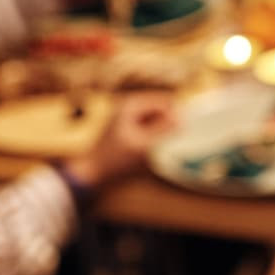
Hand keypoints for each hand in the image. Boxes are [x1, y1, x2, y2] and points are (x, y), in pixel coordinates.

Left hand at [61, 92, 176, 191]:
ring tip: (164, 147)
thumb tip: (183, 119)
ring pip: (156, 121)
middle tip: (176, 141)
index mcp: (132, 105)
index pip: (164, 100)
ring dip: (163, 132)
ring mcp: (128, 120)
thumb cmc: (115, 159)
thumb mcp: (143, 144)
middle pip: (161, 110)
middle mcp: (129, 108)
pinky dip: (154, 139)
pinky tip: (155, 151)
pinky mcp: (128, 132)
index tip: (183, 130)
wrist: (91, 173)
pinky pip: (149, 131)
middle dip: (170, 123)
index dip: (176, 113)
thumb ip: (164, 130)